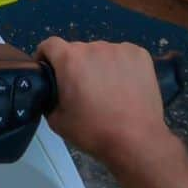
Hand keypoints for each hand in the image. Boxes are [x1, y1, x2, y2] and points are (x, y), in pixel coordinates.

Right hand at [35, 38, 179, 173]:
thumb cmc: (95, 132)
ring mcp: (119, 49)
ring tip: (110, 92)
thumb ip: (48, 97)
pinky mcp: (140, 55)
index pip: (49, 45)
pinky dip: (122, 67)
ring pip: (102, 54)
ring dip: (100, 66)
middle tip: (84, 91)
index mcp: (69, 58)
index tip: (51, 71)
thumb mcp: (56, 120)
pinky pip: (123, 56)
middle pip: (78, 50)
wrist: (137, 142)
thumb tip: (52, 91)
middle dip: (77, 66)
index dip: (46, 57)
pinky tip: (127, 87)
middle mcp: (93, 47)